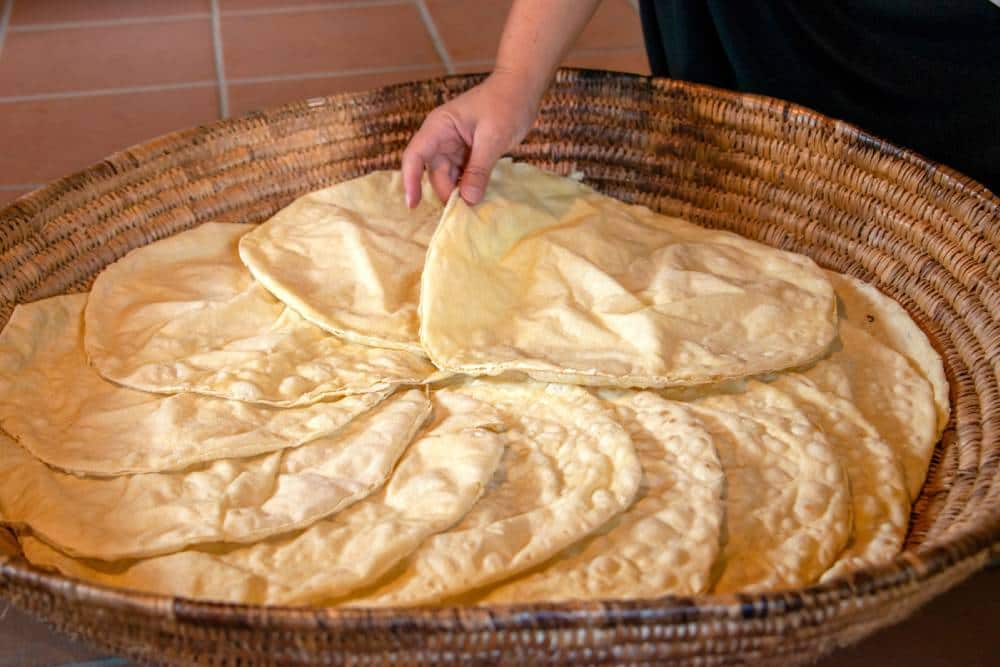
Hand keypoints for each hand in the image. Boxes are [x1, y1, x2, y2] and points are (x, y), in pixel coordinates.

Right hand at [402, 71, 541, 207]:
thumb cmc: (506, 104)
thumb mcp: (492, 138)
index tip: (413, 205)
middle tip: (465, 212)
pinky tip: (480, 197)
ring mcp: (454, 147)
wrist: (521, 88)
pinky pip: (463, 176)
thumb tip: (468, 199)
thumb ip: (479, 169)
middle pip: (434, 173)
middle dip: (447, 193)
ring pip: (448, 177)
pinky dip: (469, 187)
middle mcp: (441, 138)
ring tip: (474, 209)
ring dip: (459, 192)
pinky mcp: (467, 154)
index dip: (410, 181)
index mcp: (439, 127)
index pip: (415, 156)